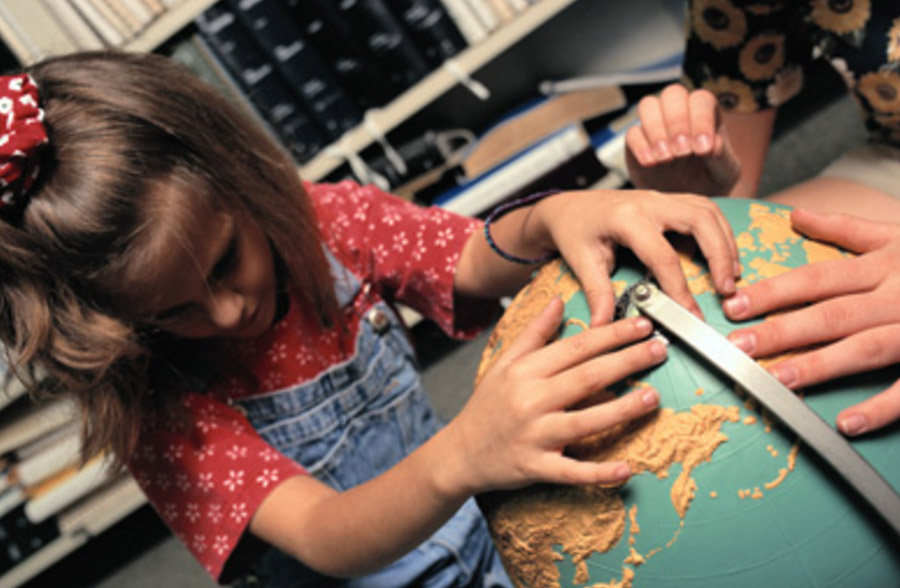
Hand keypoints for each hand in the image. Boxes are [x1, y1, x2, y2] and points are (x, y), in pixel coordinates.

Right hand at [445, 299, 665, 492]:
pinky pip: (572, 471)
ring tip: (652, 397)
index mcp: (525, 371)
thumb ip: (534, 333)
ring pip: (585, 421)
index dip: (612, 334)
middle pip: (587, 377)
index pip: (576, 347)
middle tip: (659, 349)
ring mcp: (534, 435)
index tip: (641, 325)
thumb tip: (558, 301)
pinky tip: (625, 469)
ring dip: (622, 409)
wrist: (460, 453)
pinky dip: (598, 473)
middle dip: (627, 361)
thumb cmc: (487, 406)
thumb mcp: (505, 363)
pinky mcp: (536, 467)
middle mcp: (530, 400)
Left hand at [532, 190, 740, 324]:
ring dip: (725, 241)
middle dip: (720, 254)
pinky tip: (723, 255)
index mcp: (626, 218)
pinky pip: (704, 209)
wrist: (568, 206)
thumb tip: (604, 327)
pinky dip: (719, 231)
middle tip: (726, 288)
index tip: (690, 314)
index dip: (680, 288)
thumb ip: (597, 293)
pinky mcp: (668, 200)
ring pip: (708, 211)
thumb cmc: (573, 231)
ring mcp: (661, 197)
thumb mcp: (581, 262)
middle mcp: (649, 202)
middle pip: (700, 220)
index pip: (663, 256)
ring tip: (731, 275)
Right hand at [625, 84, 740, 195]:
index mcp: (705, 113)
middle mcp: (679, 113)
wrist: (687, 199)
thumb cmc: (709, 180)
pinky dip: (640, 146)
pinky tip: (651, 163)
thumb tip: (713, 145)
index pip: (701, 100)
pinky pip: (632, 133)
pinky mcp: (636, 143)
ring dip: (656, 130)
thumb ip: (723, 157)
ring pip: (648, 106)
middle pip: (672, 94)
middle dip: (677, 121)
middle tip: (682, 151)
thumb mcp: (726, 173)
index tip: (703, 149)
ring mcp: (655, 126)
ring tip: (666, 158)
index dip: (701, 120)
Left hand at [723, 208, 899, 435]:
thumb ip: (847, 227)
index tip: (734, 305)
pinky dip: (881, 407)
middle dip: (783, 330)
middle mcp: (899, 295)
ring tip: (779, 380)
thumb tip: (797, 215)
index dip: (775, 291)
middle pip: (833, 314)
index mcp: (885, 265)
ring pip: (866, 348)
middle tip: (739, 348)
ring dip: (821, 365)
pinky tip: (846, 423)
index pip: (818, 278)